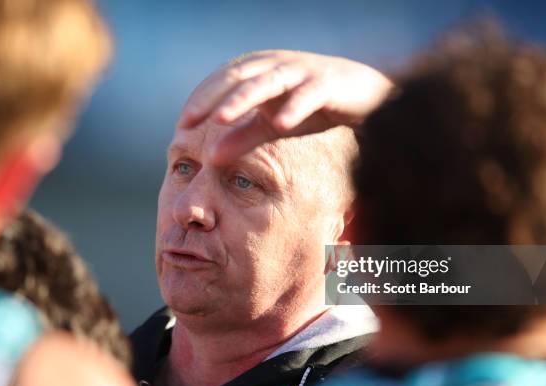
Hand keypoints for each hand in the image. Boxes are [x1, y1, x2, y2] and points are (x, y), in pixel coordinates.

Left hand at [178, 50, 391, 163]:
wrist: (363, 94)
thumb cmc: (312, 107)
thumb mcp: (273, 125)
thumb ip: (242, 138)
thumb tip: (209, 159)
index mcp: (261, 70)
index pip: (222, 80)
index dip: (201, 99)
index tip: (182, 124)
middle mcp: (277, 65)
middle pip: (237, 77)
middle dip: (211, 97)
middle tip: (189, 121)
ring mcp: (302, 72)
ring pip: (267, 82)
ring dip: (242, 100)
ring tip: (221, 119)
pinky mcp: (327, 83)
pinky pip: (308, 94)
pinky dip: (294, 107)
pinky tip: (280, 123)